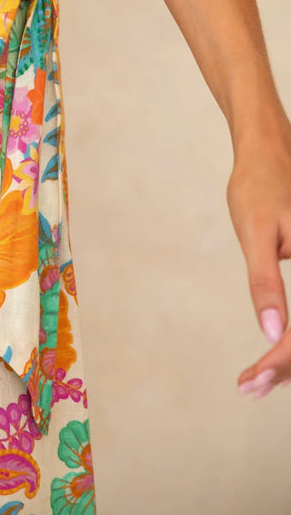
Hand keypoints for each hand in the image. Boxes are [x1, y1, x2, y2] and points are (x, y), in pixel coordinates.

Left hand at [227, 109, 290, 397]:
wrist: (270, 150)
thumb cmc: (259, 186)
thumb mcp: (256, 234)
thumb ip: (265, 283)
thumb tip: (274, 332)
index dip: (283, 359)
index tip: (251, 379)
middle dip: (287, 365)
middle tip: (248, 386)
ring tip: (254, 378)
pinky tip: (273, 355)